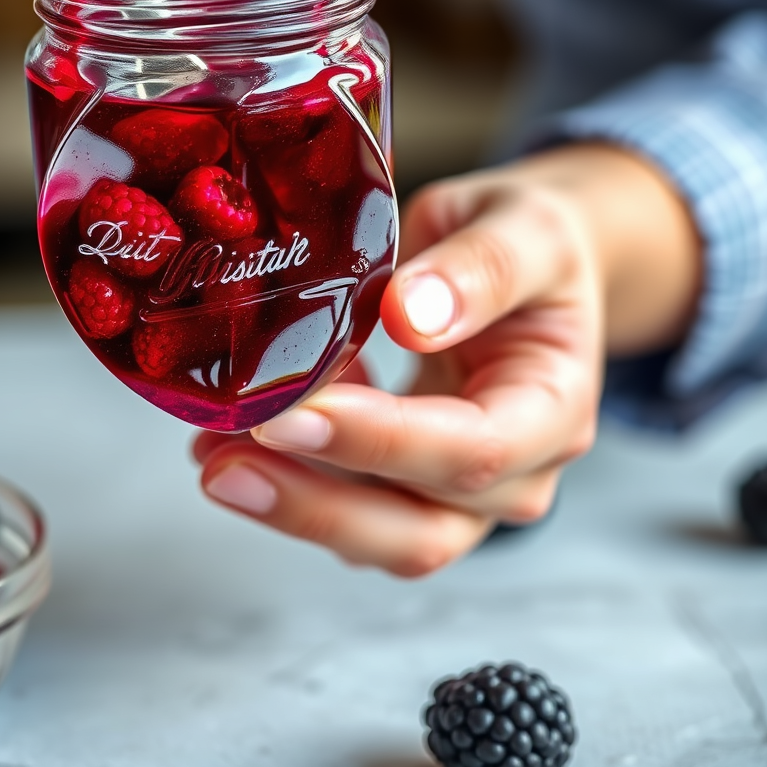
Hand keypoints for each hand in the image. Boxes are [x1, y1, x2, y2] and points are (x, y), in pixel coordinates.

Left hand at [193, 144, 701, 576]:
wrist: (528, 264)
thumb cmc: (531, 244)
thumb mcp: (525, 229)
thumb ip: (480, 269)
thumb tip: (413, 314)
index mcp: (554, 409)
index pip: (471, 450)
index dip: (378, 441)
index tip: (292, 410)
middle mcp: (516, 472)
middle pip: (420, 530)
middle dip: (315, 505)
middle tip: (225, 464)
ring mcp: (463, 493)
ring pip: (378, 537)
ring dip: (291, 505)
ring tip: (211, 456)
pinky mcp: (411, 485)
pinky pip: (352, 507)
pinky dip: (291, 483)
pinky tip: (231, 442)